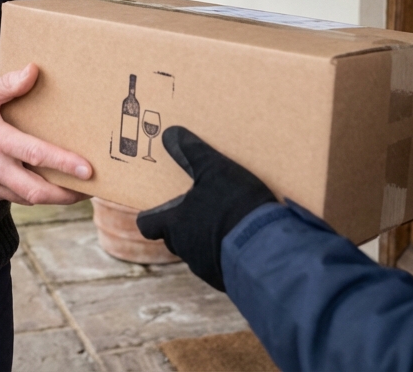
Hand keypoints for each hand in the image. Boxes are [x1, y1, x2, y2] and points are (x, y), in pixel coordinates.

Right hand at [0, 63, 91, 204]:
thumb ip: (9, 85)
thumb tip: (34, 70)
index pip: (36, 155)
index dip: (65, 164)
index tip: (88, 170)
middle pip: (36, 191)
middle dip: (65, 195)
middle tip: (88, 190)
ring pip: (25, 198)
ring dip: (49, 197)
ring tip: (71, 190)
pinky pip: (10, 197)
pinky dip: (28, 194)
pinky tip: (41, 185)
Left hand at [137, 127, 275, 290]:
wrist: (265, 250)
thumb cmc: (233, 206)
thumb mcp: (214, 169)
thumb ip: (191, 153)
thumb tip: (169, 133)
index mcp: (175, 225)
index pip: (147, 225)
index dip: (150, 216)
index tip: (156, 208)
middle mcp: (185, 249)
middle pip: (175, 238)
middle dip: (185, 224)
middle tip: (201, 208)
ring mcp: (207, 268)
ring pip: (200, 251)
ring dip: (210, 239)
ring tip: (230, 222)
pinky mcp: (230, 280)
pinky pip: (224, 264)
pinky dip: (230, 253)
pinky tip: (247, 240)